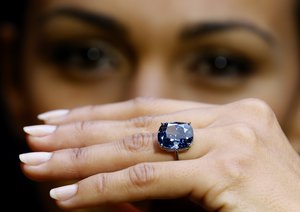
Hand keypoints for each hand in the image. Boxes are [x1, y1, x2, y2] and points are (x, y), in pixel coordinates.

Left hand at [19, 97, 299, 210]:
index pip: (149, 110)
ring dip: (80, 158)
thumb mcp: (205, 186)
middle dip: (80, 132)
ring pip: (137, 147)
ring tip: (35, 161)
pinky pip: (149, 180)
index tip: (60, 122)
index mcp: (231, 115)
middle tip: (33, 135)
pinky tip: (66, 195)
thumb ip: (160, 178)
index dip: (101, 115)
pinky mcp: (229, 171)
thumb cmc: (260, 211)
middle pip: (137, 124)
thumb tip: (103, 182)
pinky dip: (104, 188)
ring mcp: (234, 140)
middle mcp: (234, 118)